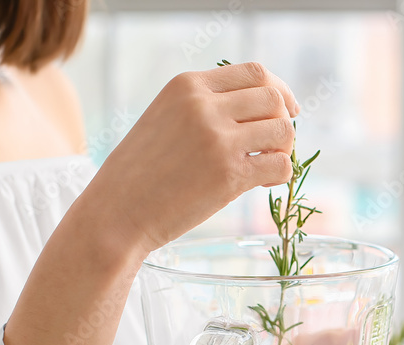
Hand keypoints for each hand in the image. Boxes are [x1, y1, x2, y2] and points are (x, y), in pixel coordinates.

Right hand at [77, 62, 300, 256]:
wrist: (116, 213)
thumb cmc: (139, 172)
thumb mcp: (165, 118)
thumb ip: (203, 106)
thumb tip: (257, 110)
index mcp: (187, 85)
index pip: (254, 72)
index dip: (279, 90)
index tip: (286, 109)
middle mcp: (204, 105)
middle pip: (274, 98)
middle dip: (285, 120)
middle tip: (276, 145)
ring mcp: (217, 139)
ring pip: (283, 129)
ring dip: (285, 148)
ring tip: (268, 164)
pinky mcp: (228, 174)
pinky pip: (280, 165)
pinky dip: (282, 174)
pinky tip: (263, 183)